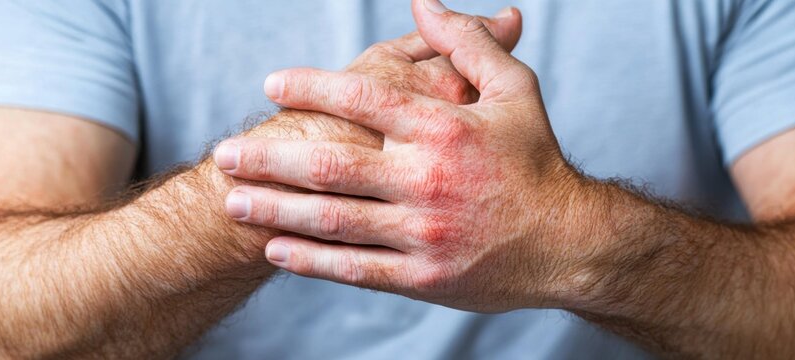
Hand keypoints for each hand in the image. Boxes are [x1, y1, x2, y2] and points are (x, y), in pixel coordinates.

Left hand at [216, 0, 587, 312]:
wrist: (570, 242)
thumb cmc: (537, 161)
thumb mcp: (516, 89)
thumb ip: (467, 43)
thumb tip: (423, 1)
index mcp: (444, 128)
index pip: (362, 98)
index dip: (311, 87)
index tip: (273, 84)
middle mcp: (427, 180)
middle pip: (328, 164)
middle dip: (268, 157)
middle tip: (224, 153)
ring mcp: (422, 233)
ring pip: (332, 220)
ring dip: (275, 210)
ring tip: (232, 199)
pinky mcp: (423, 276)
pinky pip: (355, 268)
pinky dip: (311, 261)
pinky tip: (276, 251)